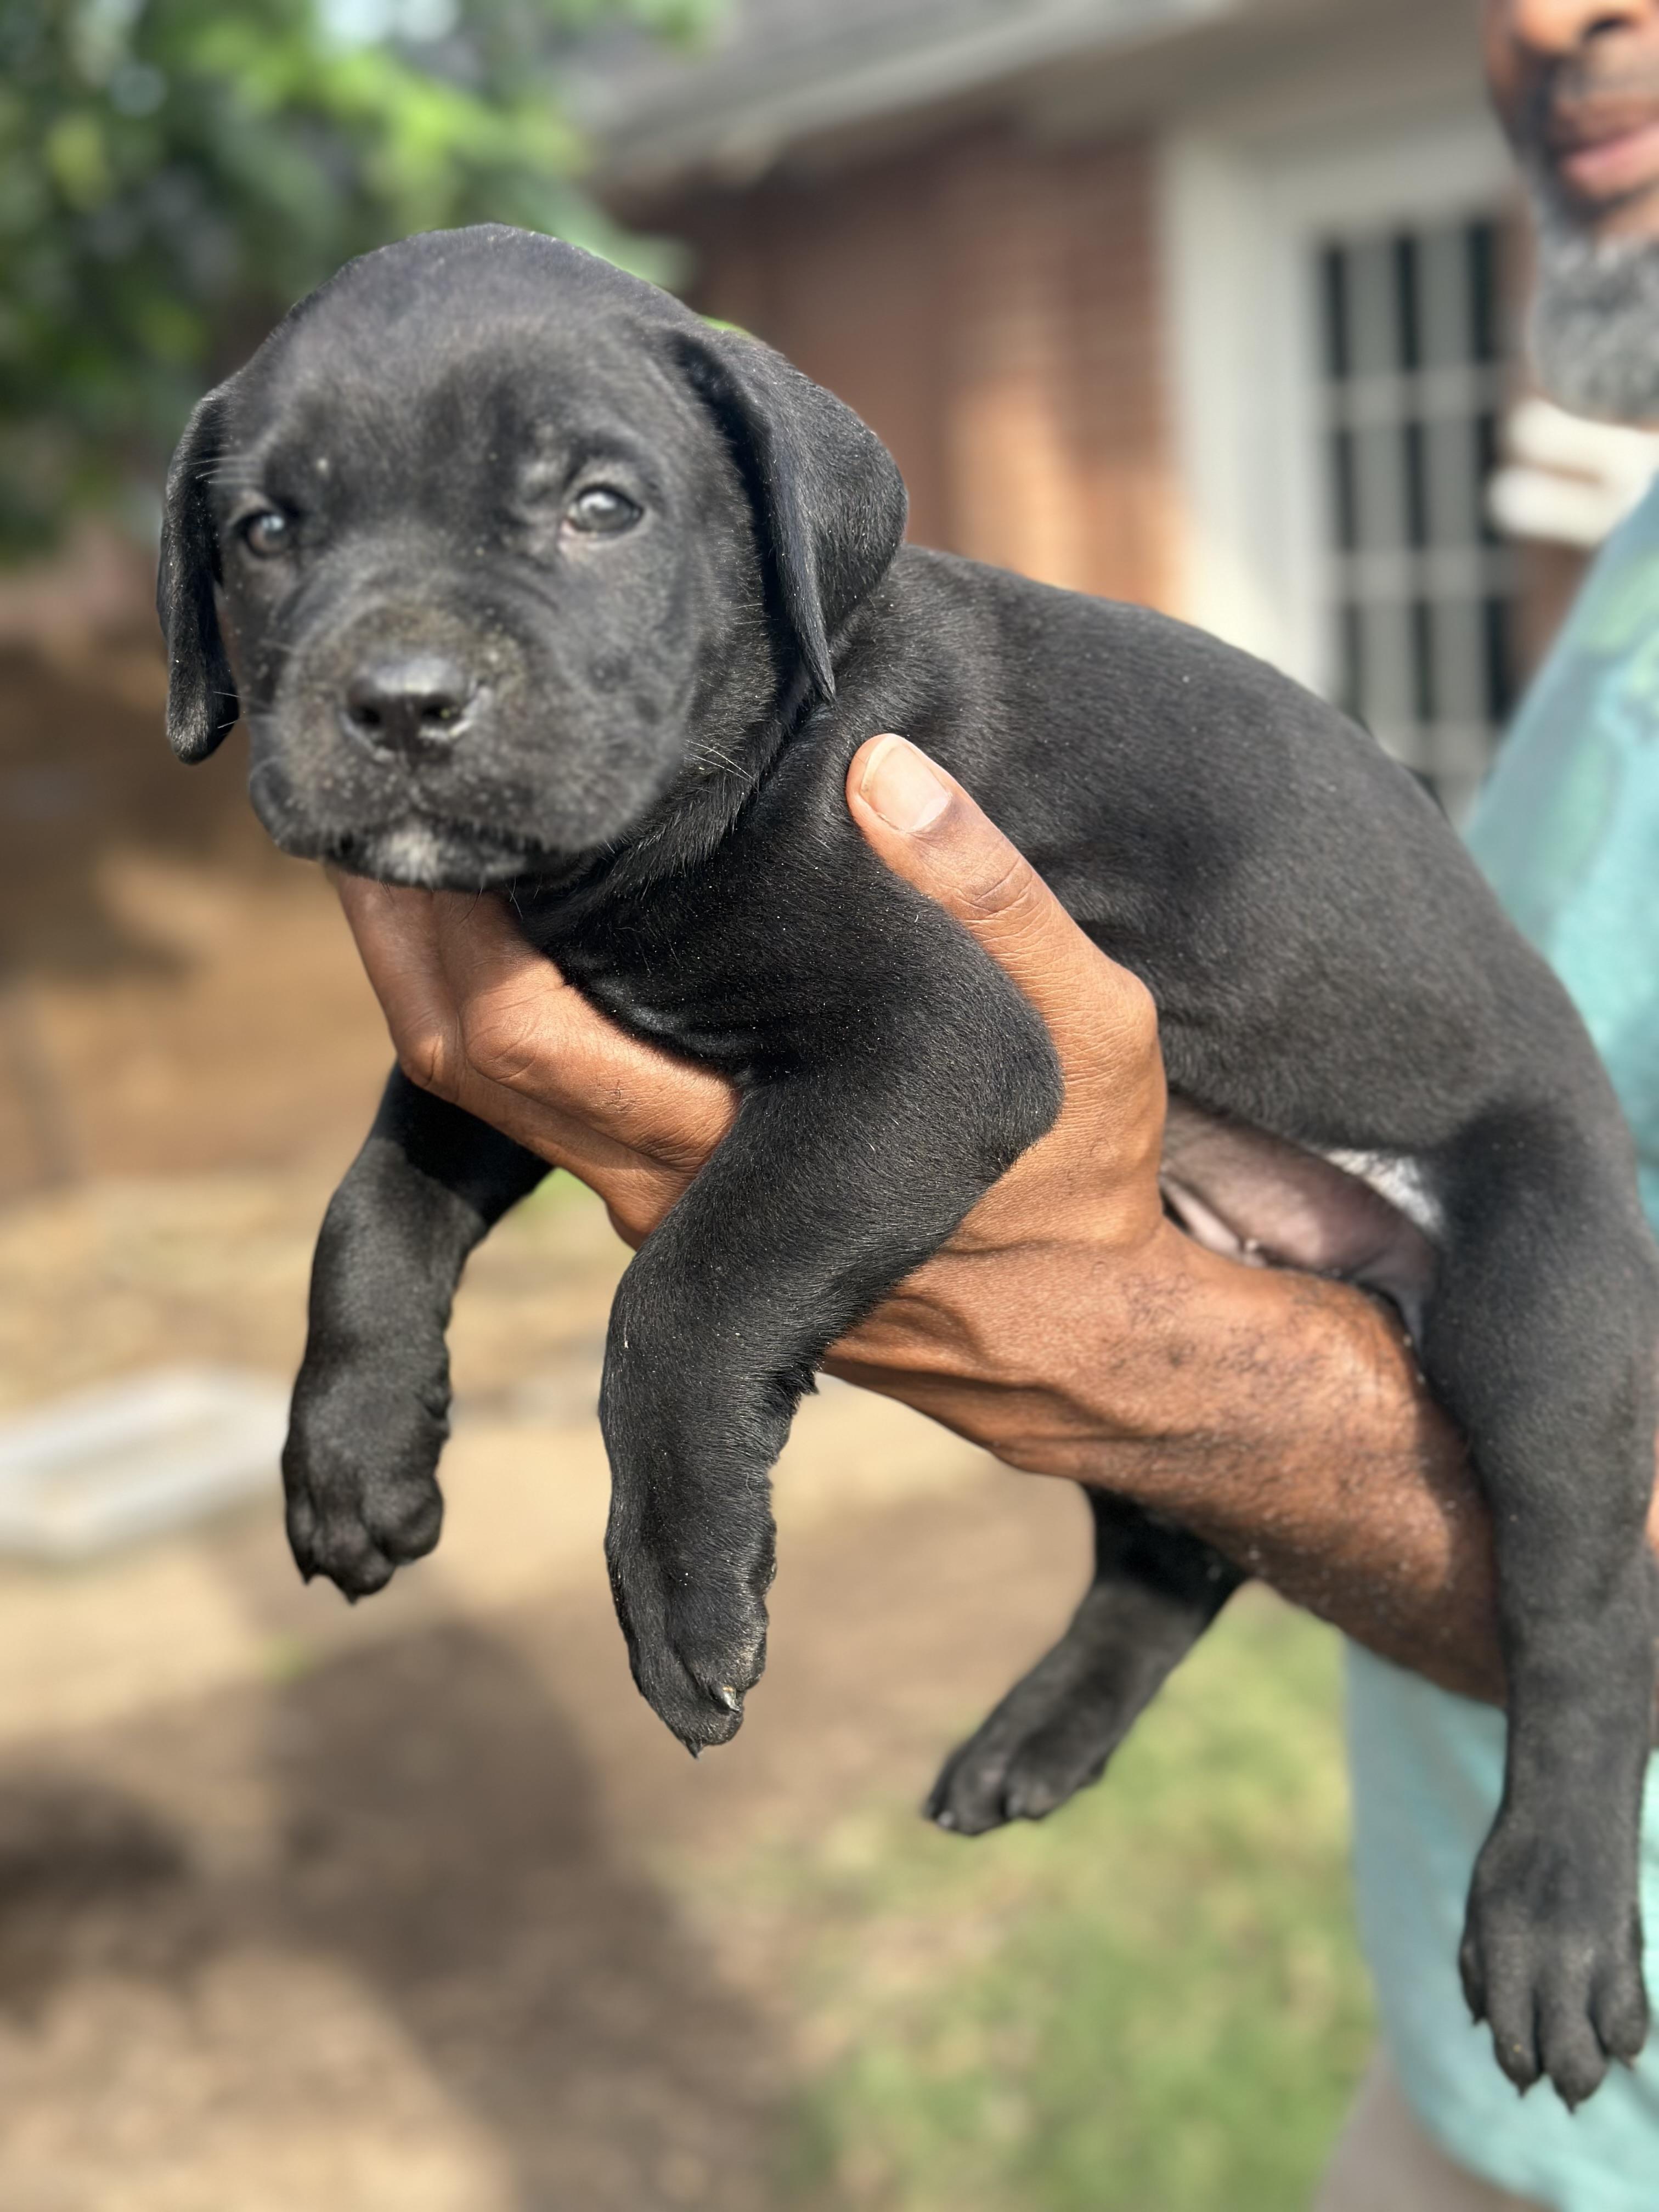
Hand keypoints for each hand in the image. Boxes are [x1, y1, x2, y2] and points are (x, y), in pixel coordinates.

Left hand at [331, 732, 1165, 1280]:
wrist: (1071, 1343)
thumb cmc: (1079, 1179)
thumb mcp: (1089, 1027)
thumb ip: (996, 901)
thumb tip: (888, 771)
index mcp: (732, 1143)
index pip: (519, 1037)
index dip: (441, 926)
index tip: (420, 809)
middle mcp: (657, 1188)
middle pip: (457, 1060)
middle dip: (402, 927)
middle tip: (374, 795)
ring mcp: (649, 1209)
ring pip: (489, 1092)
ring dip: (440, 968)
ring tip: (429, 833)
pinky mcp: (663, 1208)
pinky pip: (543, 1108)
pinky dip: (502, 1011)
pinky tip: (517, 922)